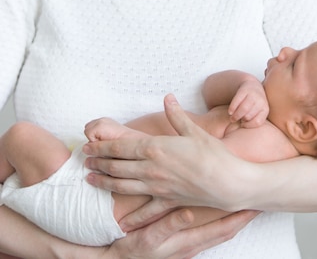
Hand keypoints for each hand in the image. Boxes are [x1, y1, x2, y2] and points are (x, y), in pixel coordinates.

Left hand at [84, 95, 252, 212]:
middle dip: (98, 162)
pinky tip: (120, 222)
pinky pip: (144, 211)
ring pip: (122, 186)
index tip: (88, 145)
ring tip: (91, 179)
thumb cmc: (213, 154)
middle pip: (116, 166)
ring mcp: (157, 187)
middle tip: (85, 159)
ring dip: (104, 182)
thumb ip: (176, 115)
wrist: (228, 182)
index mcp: (155, 148)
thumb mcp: (193, 130)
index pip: (120, 147)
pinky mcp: (166, 201)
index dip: (101, 146)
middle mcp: (151, 169)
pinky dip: (131, 217)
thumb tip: (168, 97)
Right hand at [104, 209, 258, 258]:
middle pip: (226, 232)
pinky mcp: (184, 245)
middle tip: (259, 202)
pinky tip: (221, 215)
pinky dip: (219, 225)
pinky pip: (209, 235)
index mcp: (189, 242)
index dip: (239, 218)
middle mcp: (194, 247)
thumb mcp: (150, 238)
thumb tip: (189, 212)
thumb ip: (169, 225)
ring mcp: (190, 247)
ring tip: (246, 205)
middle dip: (243, 218)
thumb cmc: (134, 249)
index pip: (222, 229)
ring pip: (219, 234)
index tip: (254, 206)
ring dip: (233, 221)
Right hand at [227, 78, 268, 126]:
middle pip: (249, 116)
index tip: (243, 125)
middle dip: (241, 120)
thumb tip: (245, 134)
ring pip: (243, 109)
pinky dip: (232, 108)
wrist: (252, 85)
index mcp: (265, 109)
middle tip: (237, 120)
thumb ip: (254, 121)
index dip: (248, 125)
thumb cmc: (254, 104)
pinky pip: (237, 101)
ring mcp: (253, 94)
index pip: (257, 122)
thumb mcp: (258, 112)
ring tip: (232, 118)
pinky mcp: (244, 89)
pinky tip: (230, 111)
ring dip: (236, 115)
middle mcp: (261, 101)